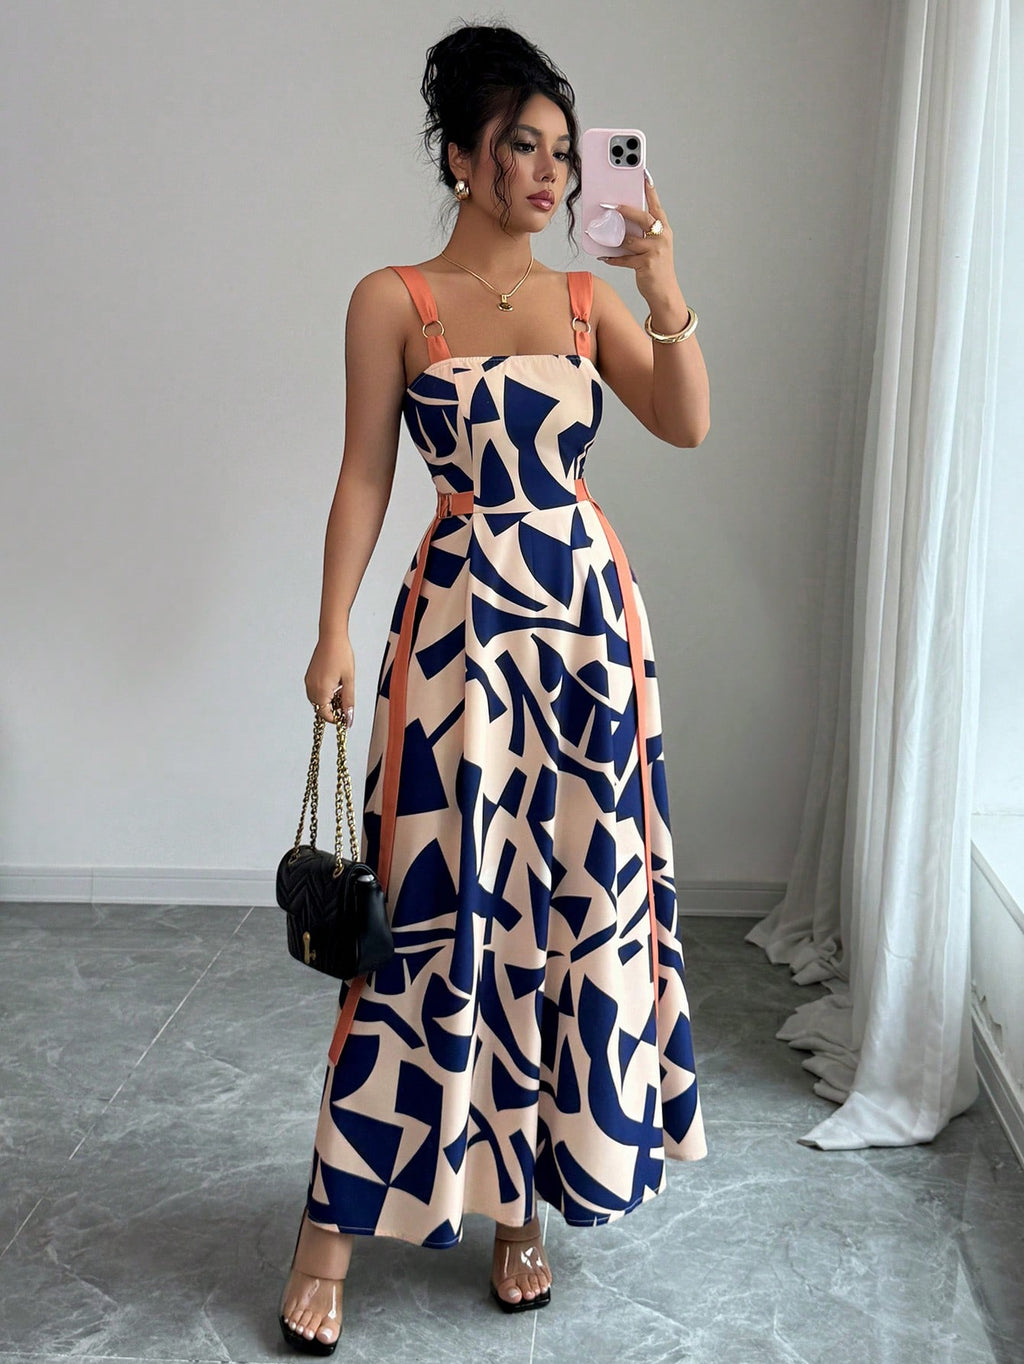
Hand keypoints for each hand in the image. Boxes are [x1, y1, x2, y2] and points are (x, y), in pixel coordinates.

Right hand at [305, 635, 354, 726]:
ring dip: (328, 702)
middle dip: (332, 710)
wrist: (332, 638)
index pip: (325, 715)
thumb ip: (348, 701)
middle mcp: (311, 687)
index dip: (336, 719)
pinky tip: (334, 686)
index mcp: (320, 690)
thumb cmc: (341, 654)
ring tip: (341, 692)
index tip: (345, 719)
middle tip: (345, 705)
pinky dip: (324, 694)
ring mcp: (309, 682)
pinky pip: (315, 692)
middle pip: (320, 709)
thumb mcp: (349, 680)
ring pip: (317, 701)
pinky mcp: (309, 676)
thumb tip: (348, 717)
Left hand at [597, 174, 678, 304]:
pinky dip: (613, 259)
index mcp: (664, 230)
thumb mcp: (655, 247)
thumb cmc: (657, 268)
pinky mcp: (646, 265)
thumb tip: (621, 222)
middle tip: (611, 205)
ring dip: (614, 238)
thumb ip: (643, 233)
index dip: (650, 190)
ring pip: (629, 239)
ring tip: (601, 235)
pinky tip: (604, 257)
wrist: (665, 293)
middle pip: (642, 218)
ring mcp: (655, 251)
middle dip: (626, 210)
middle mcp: (661, 238)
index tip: (643, 175)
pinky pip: (624, 259)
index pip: (656, 206)